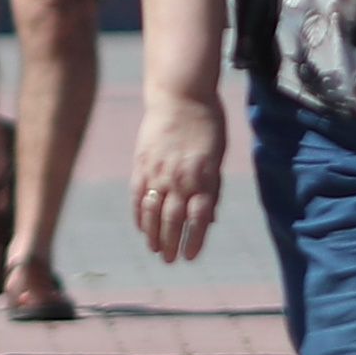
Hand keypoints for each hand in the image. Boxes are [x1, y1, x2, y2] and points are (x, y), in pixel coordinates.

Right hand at [133, 83, 227, 262]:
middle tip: (169, 260)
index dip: (194, 241)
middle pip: (173, 221)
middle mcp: (180, 179)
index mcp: (203, 178)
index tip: (190, 257)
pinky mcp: (142, 163)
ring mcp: (158, 172)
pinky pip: (138, 196)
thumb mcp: (217, 156)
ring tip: (154, 249)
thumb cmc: (207, 124)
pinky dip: (139, 214)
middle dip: (171, 244)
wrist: (181, 95)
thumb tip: (209, 217)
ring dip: (152, 235)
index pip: (198, 219)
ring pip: (152, 212)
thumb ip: (212, 187)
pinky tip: (141, 226)